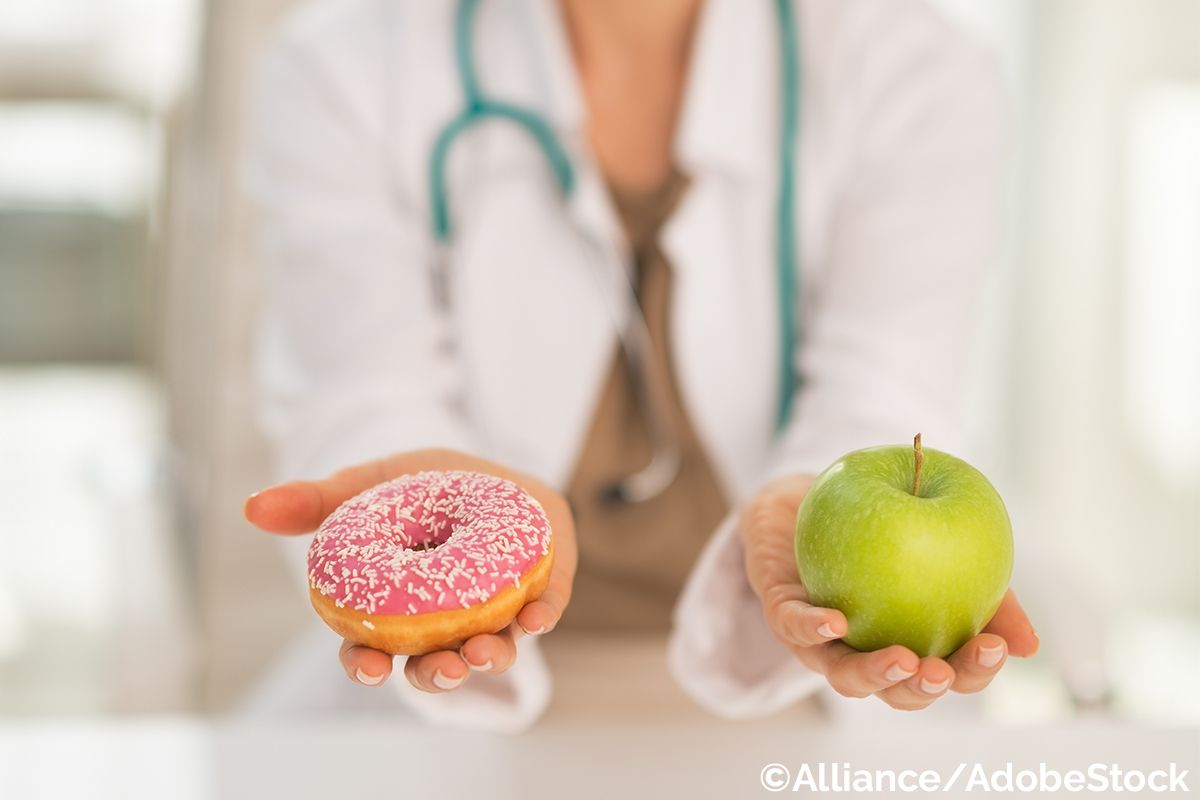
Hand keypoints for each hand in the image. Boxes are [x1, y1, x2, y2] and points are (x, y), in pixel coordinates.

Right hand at [244, 448, 576, 692]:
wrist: (493, 468)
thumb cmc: (425, 486)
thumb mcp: (370, 485)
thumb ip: (317, 501)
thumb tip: (251, 507)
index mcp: (401, 609)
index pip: (376, 650)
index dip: (367, 664)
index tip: (366, 665)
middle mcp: (448, 622)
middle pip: (435, 663)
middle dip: (436, 675)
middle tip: (441, 670)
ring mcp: (496, 610)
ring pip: (491, 648)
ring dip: (489, 656)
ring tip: (484, 652)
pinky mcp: (542, 586)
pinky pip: (543, 608)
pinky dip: (541, 615)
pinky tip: (538, 617)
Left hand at [741, 474, 1038, 709]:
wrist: (810, 500)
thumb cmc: (883, 532)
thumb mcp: (943, 551)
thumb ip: (987, 592)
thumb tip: (1031, 647)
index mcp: (910, 645)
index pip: (948, 675)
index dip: (972, 672)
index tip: (994, 648)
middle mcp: (865, 654)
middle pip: (897, 691)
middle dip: (921, 689)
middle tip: (941, 673)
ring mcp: (821, 641)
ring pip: (843, 675)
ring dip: (873, 674)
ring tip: (901, 659)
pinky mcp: (782, 611)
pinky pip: (794, 627)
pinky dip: (812, 628)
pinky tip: (835, 621)